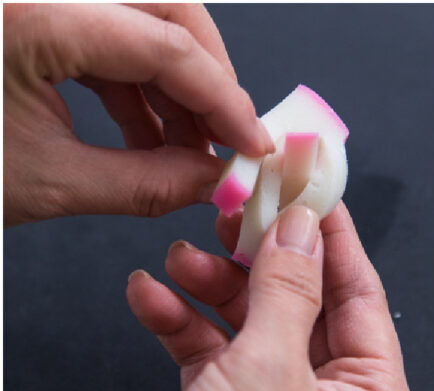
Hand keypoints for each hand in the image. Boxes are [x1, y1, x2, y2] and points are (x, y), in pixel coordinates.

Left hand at [4, 3, 273, 226]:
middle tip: (228, 135)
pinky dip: (138, 82)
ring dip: (176, 83)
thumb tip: (216, 182)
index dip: (223, 100)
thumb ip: (144, 182)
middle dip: (209, 76)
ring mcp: (37, 0)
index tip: (253, 144)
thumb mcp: (45, 183)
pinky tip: (149, 133)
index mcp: (34, 18)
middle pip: (168, 10)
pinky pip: (108, 34)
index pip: (167, 46)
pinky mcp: (35, 15)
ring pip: (145, 19)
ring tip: (187, 148)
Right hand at [125, 203, 412, 390]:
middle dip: (262, 252)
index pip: (360, 292)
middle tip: (237, 209)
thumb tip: (303, 229)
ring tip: (182, 254)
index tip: (312, 185)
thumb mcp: (269, 376)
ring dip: (211, 283)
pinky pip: (210, 355)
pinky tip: (153, 294)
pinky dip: (179, 323)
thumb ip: (288, 295)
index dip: (334, 234)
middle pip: (301, 300)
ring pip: (250, 322)